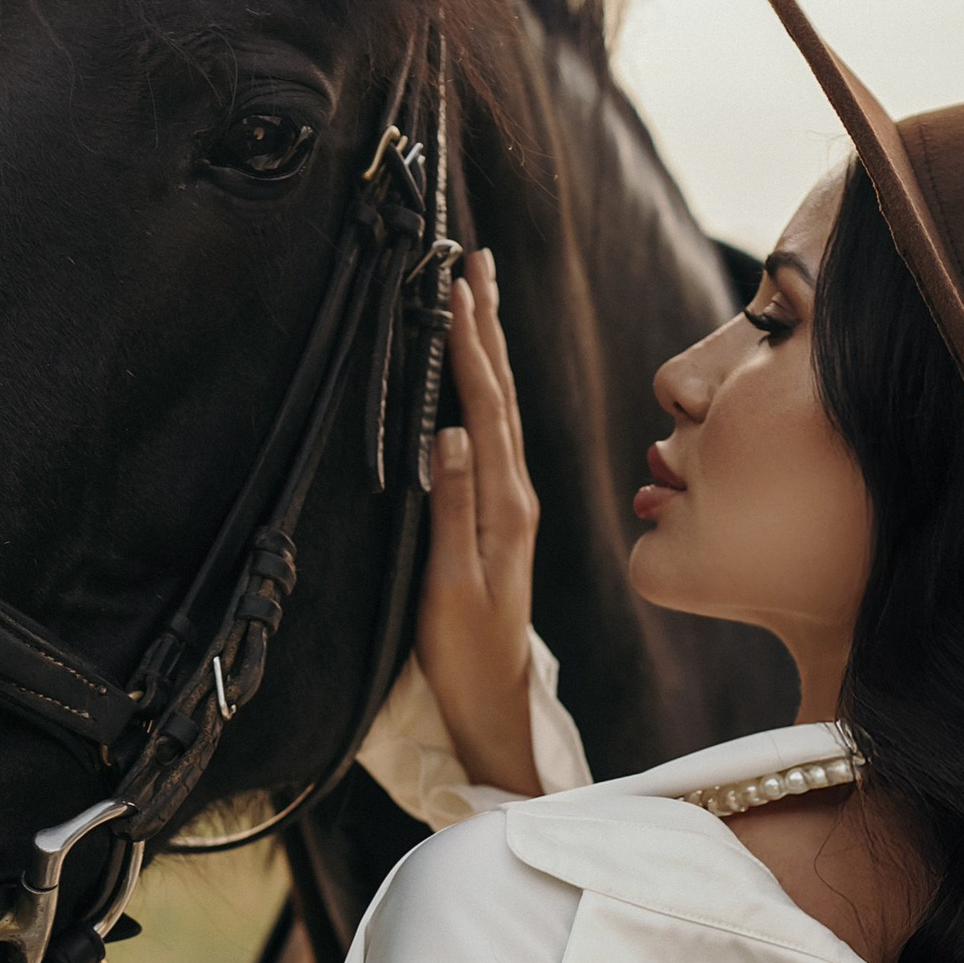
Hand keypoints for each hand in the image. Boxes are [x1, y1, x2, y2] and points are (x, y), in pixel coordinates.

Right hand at [416, 249, 542, 794]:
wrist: (492, 703)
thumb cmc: (463, 652)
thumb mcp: (450, 585)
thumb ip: (451, 509)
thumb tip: (450, 433)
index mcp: (504, 504)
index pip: (486, 406)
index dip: (469, 345)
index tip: (455, 286)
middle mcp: (513, 494)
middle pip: (500, 392)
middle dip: (486, 324)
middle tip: (474, 259)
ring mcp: (508, 504)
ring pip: (497, 407)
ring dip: (486, 348)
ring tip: (476, 295)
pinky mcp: (497, 517)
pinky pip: (491, 433)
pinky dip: (481, 389)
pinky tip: (473, 376)